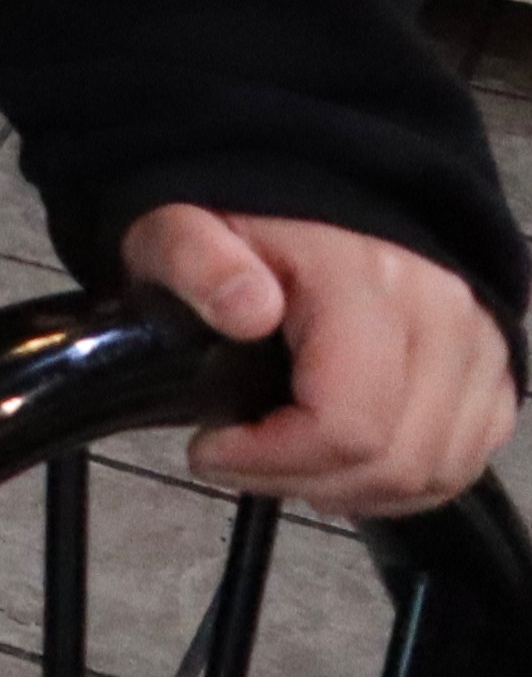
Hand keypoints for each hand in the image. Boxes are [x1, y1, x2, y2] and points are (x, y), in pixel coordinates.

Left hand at [123, 205, 519, 519]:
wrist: (317, 186)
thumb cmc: (241, 218)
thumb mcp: (179, 223)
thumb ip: (196, 259)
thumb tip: (247, 309)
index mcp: (369, 281)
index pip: (348, 424)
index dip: (271, 460)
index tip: (208, 451)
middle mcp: (445, 315)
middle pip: (396, 461)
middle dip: (303, 480)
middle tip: (238, 463)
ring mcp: (482, 345)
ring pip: (436, 471)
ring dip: (354, 489)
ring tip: (285, 462)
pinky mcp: (497, 368)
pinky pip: (466, 458)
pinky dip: (405, 481)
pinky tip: (343, 464)